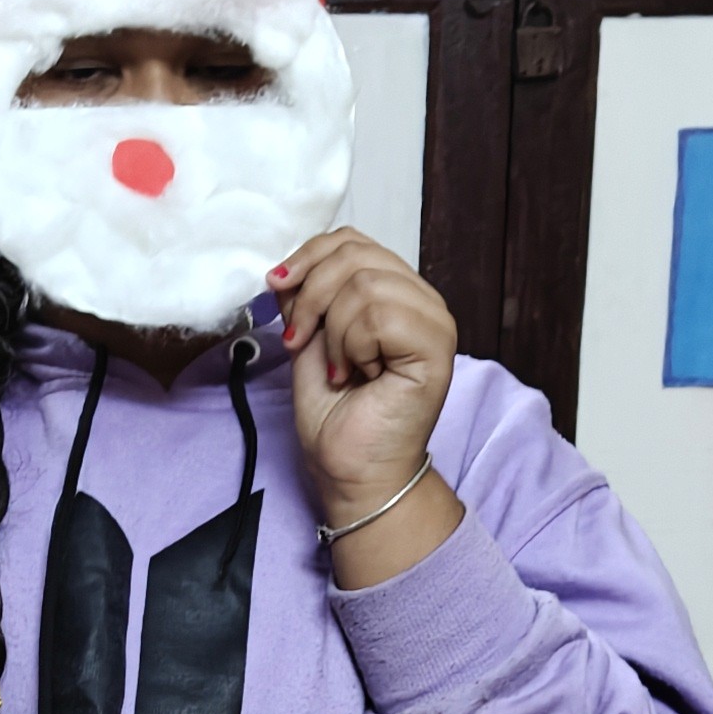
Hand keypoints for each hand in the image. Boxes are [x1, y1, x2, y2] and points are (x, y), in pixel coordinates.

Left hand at [276, 231, 461, 573]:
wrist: (351, 472)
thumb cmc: (338, 418)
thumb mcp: (310, 341)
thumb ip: (306, 300)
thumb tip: (286, 269)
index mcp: (394, 293)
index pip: (351, 241)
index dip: (308, 257)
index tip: (276, 289)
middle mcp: (421, 301)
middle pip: (355, 255)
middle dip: (311, 296)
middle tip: (299, 340)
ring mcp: (434, 322)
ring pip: (365, 285)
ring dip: (334, 331)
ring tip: (339, 369)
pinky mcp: (436, 347)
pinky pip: (379, 315)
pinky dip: (353, 345)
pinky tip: (358, 375)